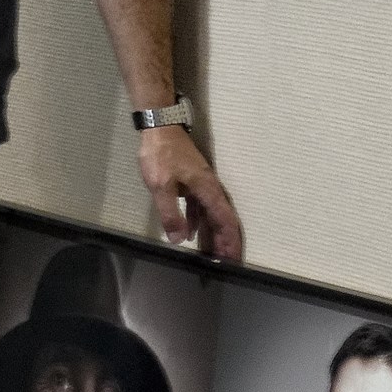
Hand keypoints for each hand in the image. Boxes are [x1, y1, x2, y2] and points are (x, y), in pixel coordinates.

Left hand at [139, 124, 242, 260]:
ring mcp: (199, 186)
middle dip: (224, 242)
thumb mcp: (161, 185)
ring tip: (210, 255)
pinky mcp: (189, 183)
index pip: (224, 220)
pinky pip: (197, 207)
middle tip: (224, 264)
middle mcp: (208, 189)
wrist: (159, 127)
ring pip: (209, 215)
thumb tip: (179, 240)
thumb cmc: (161, 154)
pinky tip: (190, 234)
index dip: (229, 241)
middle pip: (220, 220)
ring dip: (210, 234)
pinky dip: (196, 221)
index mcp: (207, 190)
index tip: (232, 259)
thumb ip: (170, 213)